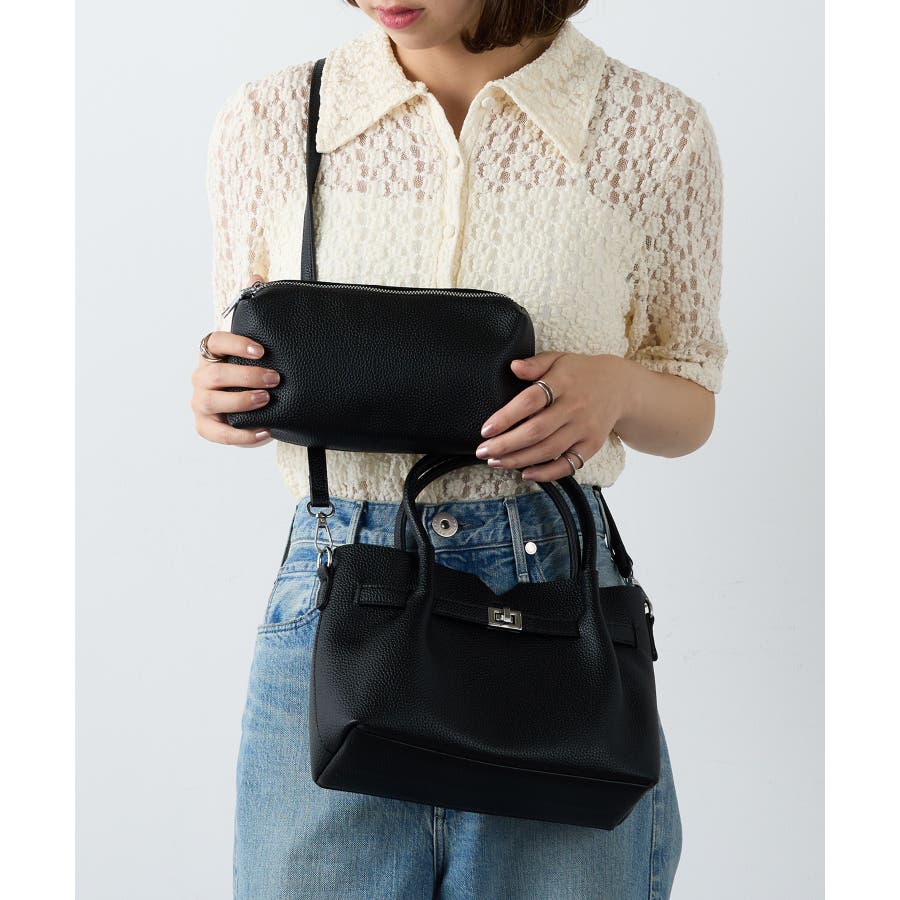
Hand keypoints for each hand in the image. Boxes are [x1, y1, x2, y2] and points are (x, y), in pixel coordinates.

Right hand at [191, 274, 278, 446]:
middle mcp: (202, 377)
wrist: (253, 401)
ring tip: (267, 399)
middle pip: (214, 375)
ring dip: (240, 401)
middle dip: (245, 376)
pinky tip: (265, 432)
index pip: (214, 341)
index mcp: (212, 353)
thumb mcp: (256, 341)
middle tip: (275, 378)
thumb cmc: (253, 367)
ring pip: (211, 402)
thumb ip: (255, 309)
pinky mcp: (207, 427)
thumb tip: (257, 275)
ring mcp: (201, 403)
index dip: (235, 343)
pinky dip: (241, 436)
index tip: (262, 349)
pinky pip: (219, 433)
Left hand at [475, 351, 633, 481]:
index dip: (506, 417)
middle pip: (536, 431)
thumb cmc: (581, 373)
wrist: (620, 387)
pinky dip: (546, 473)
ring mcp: (584, 428)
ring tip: (496, 462)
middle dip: (506, 445)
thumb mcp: (559, 360)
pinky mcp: (591, 445)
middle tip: (483, 451)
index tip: (487, 429)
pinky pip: (567, 464)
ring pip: (548, 450)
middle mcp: (575, 407)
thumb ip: (535, 364)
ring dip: (518, 460)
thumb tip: (513, 367)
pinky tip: (525, 473)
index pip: (530, 401)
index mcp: (563, 382)